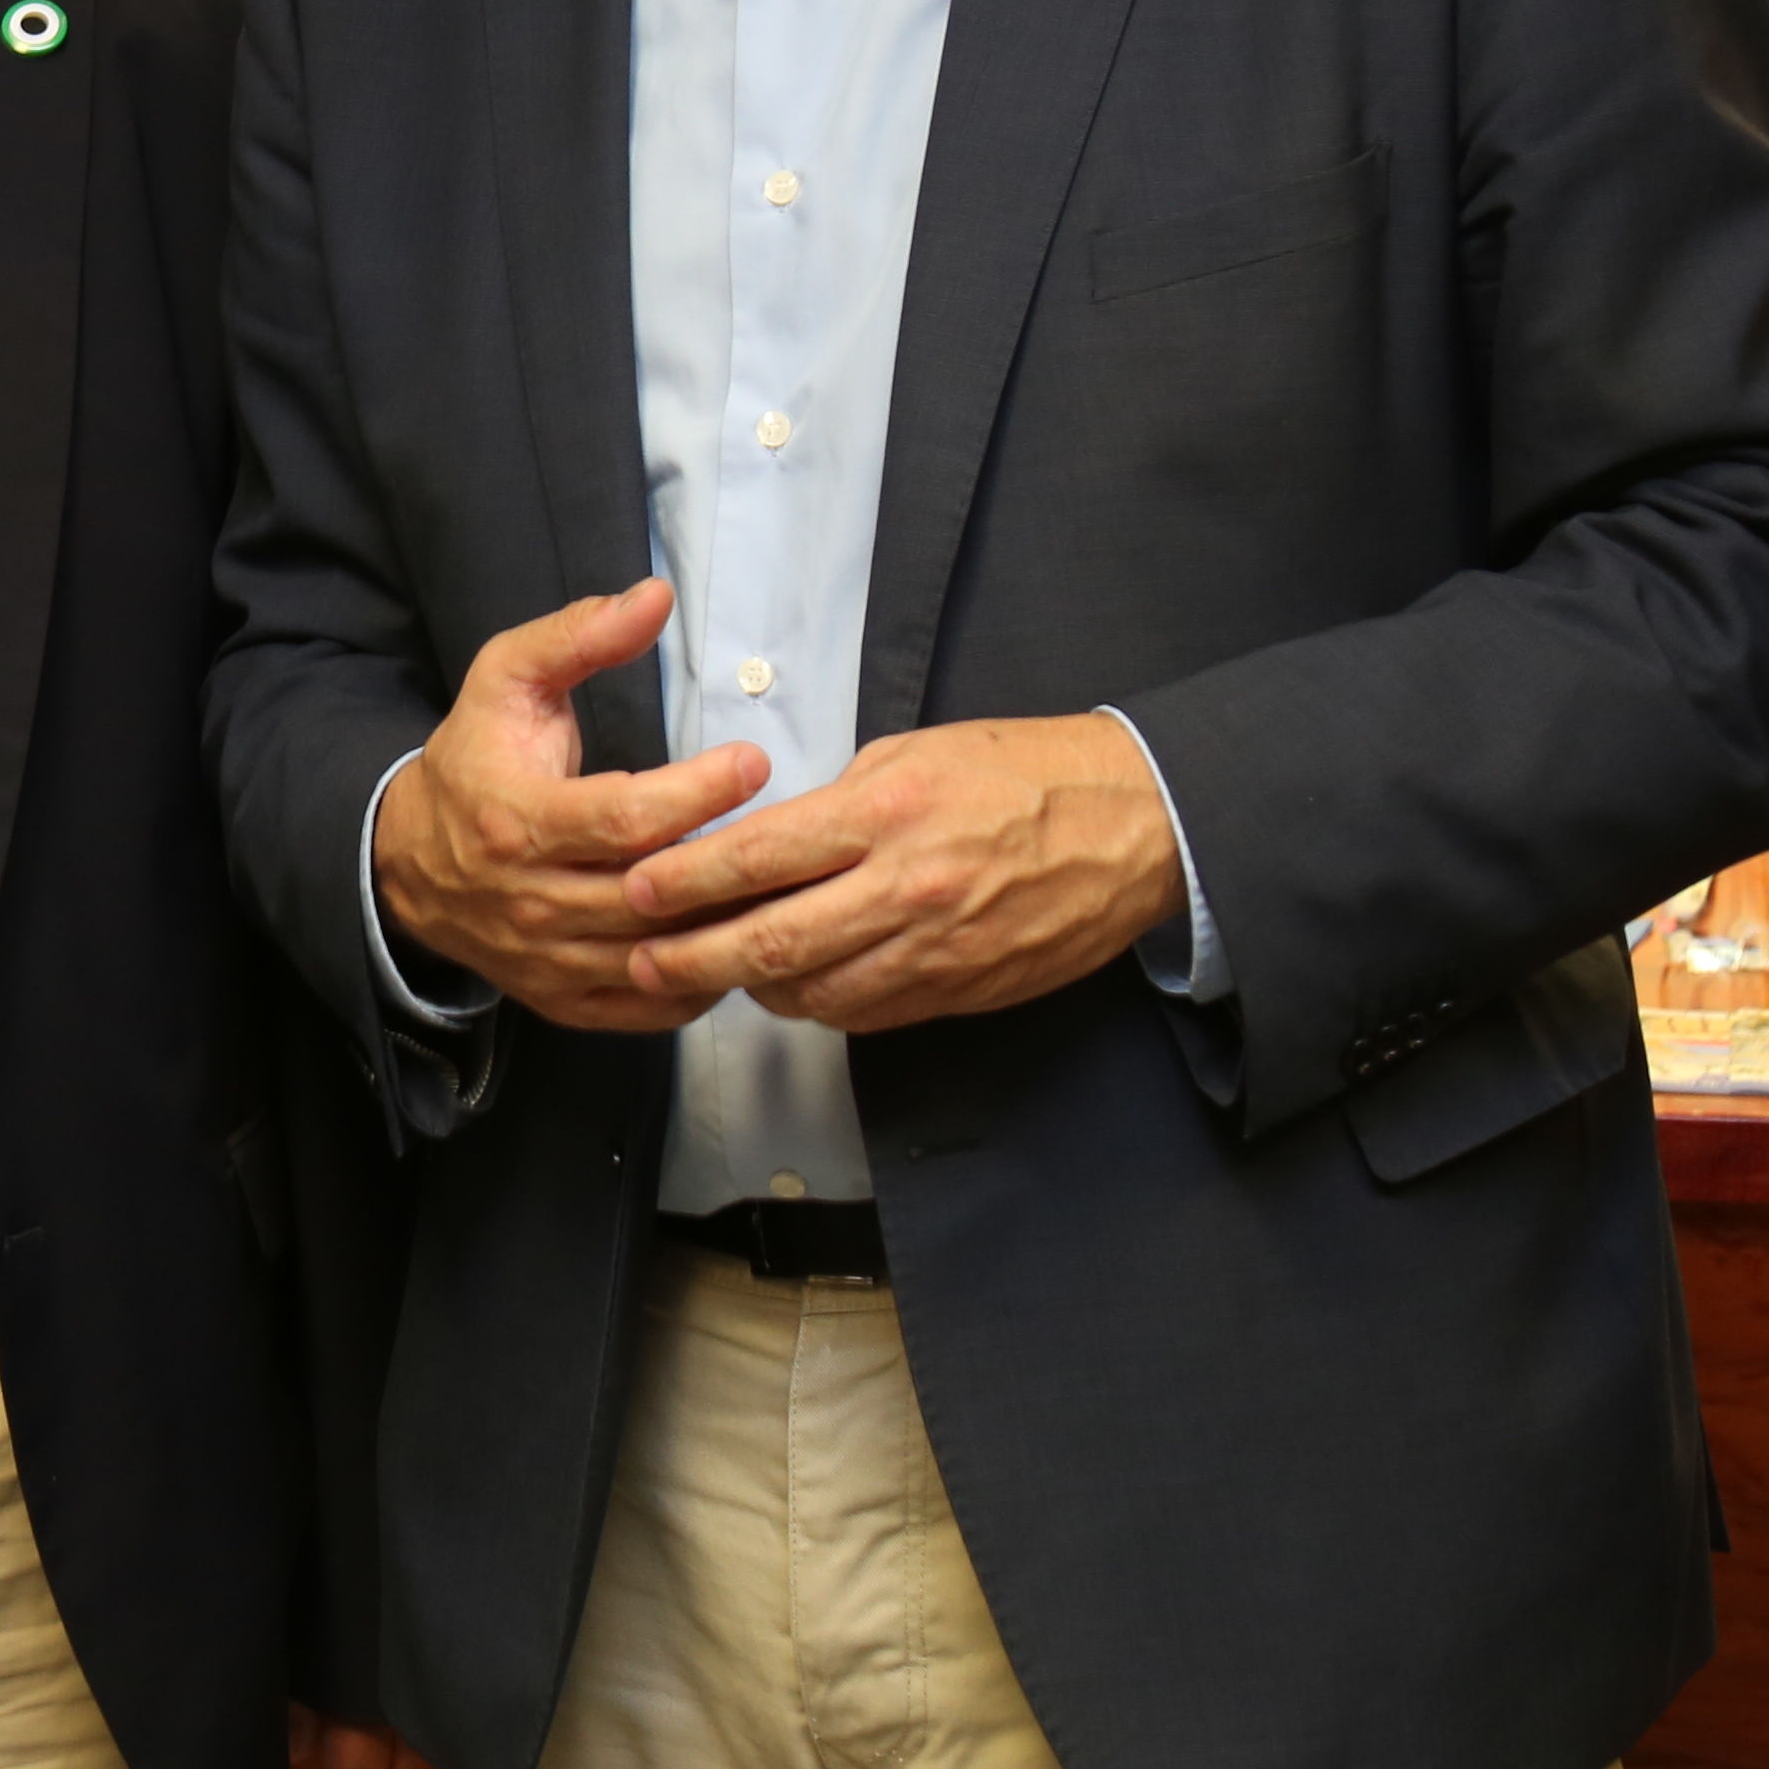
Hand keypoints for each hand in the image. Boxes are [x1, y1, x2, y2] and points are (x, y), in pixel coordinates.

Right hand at [374, 580, 771, 1031]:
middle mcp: (532, 901)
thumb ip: (578, 636)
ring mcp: (548, 959)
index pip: (626, 819)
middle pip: (653, 895)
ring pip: (659, 957)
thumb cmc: (474, 759)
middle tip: (793, 826)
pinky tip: (738, 937)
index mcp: (518, 820)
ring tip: (781, 882)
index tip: (754, 759)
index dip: (699, 792)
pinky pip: (649, 1006)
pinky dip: (702, 981)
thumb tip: (654, 597)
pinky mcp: (563, 999)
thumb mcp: (506, 677)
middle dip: (731, 862)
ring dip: (726, 924)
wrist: (409, 860)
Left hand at [617, 712, 1181, 1032]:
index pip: (759, 857)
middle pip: (770, 944)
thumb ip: (835, 804)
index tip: (635, 891)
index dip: (685, 882)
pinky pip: (869, 1014)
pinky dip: (821, 1005)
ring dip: (754, 989)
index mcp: (885, 813)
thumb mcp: (913, 754)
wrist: (1134, 824)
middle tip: (642, 961)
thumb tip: (763, 842)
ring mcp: (936, 951)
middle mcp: (905, 888)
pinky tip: (795, 987)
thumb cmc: (1020, 773)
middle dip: (692, 959)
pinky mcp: (963, 991)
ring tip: (711, 974)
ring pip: (815, 994)